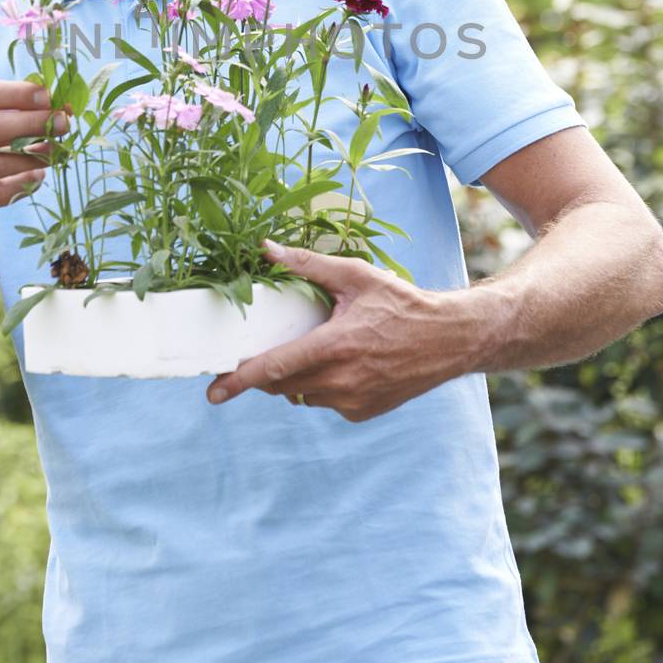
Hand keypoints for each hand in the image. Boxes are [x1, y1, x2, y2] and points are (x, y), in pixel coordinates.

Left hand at [205, 238, 485, 421]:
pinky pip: (325, 401)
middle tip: (260, 352)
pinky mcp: (362, 413)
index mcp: (334, 346)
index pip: (273, 368)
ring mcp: (352, 401)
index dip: (238, 380)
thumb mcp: (355, 276)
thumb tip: (265, 249)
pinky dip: (321, 386)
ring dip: (294, 378)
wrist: (449, 339)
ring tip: (313, 348)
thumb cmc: (402, 302)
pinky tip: (339, 363)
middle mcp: (340, 381)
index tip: (213, 392)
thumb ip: (306, 265)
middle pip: (281, 384)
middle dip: (264, 372)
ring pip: (301, 394)